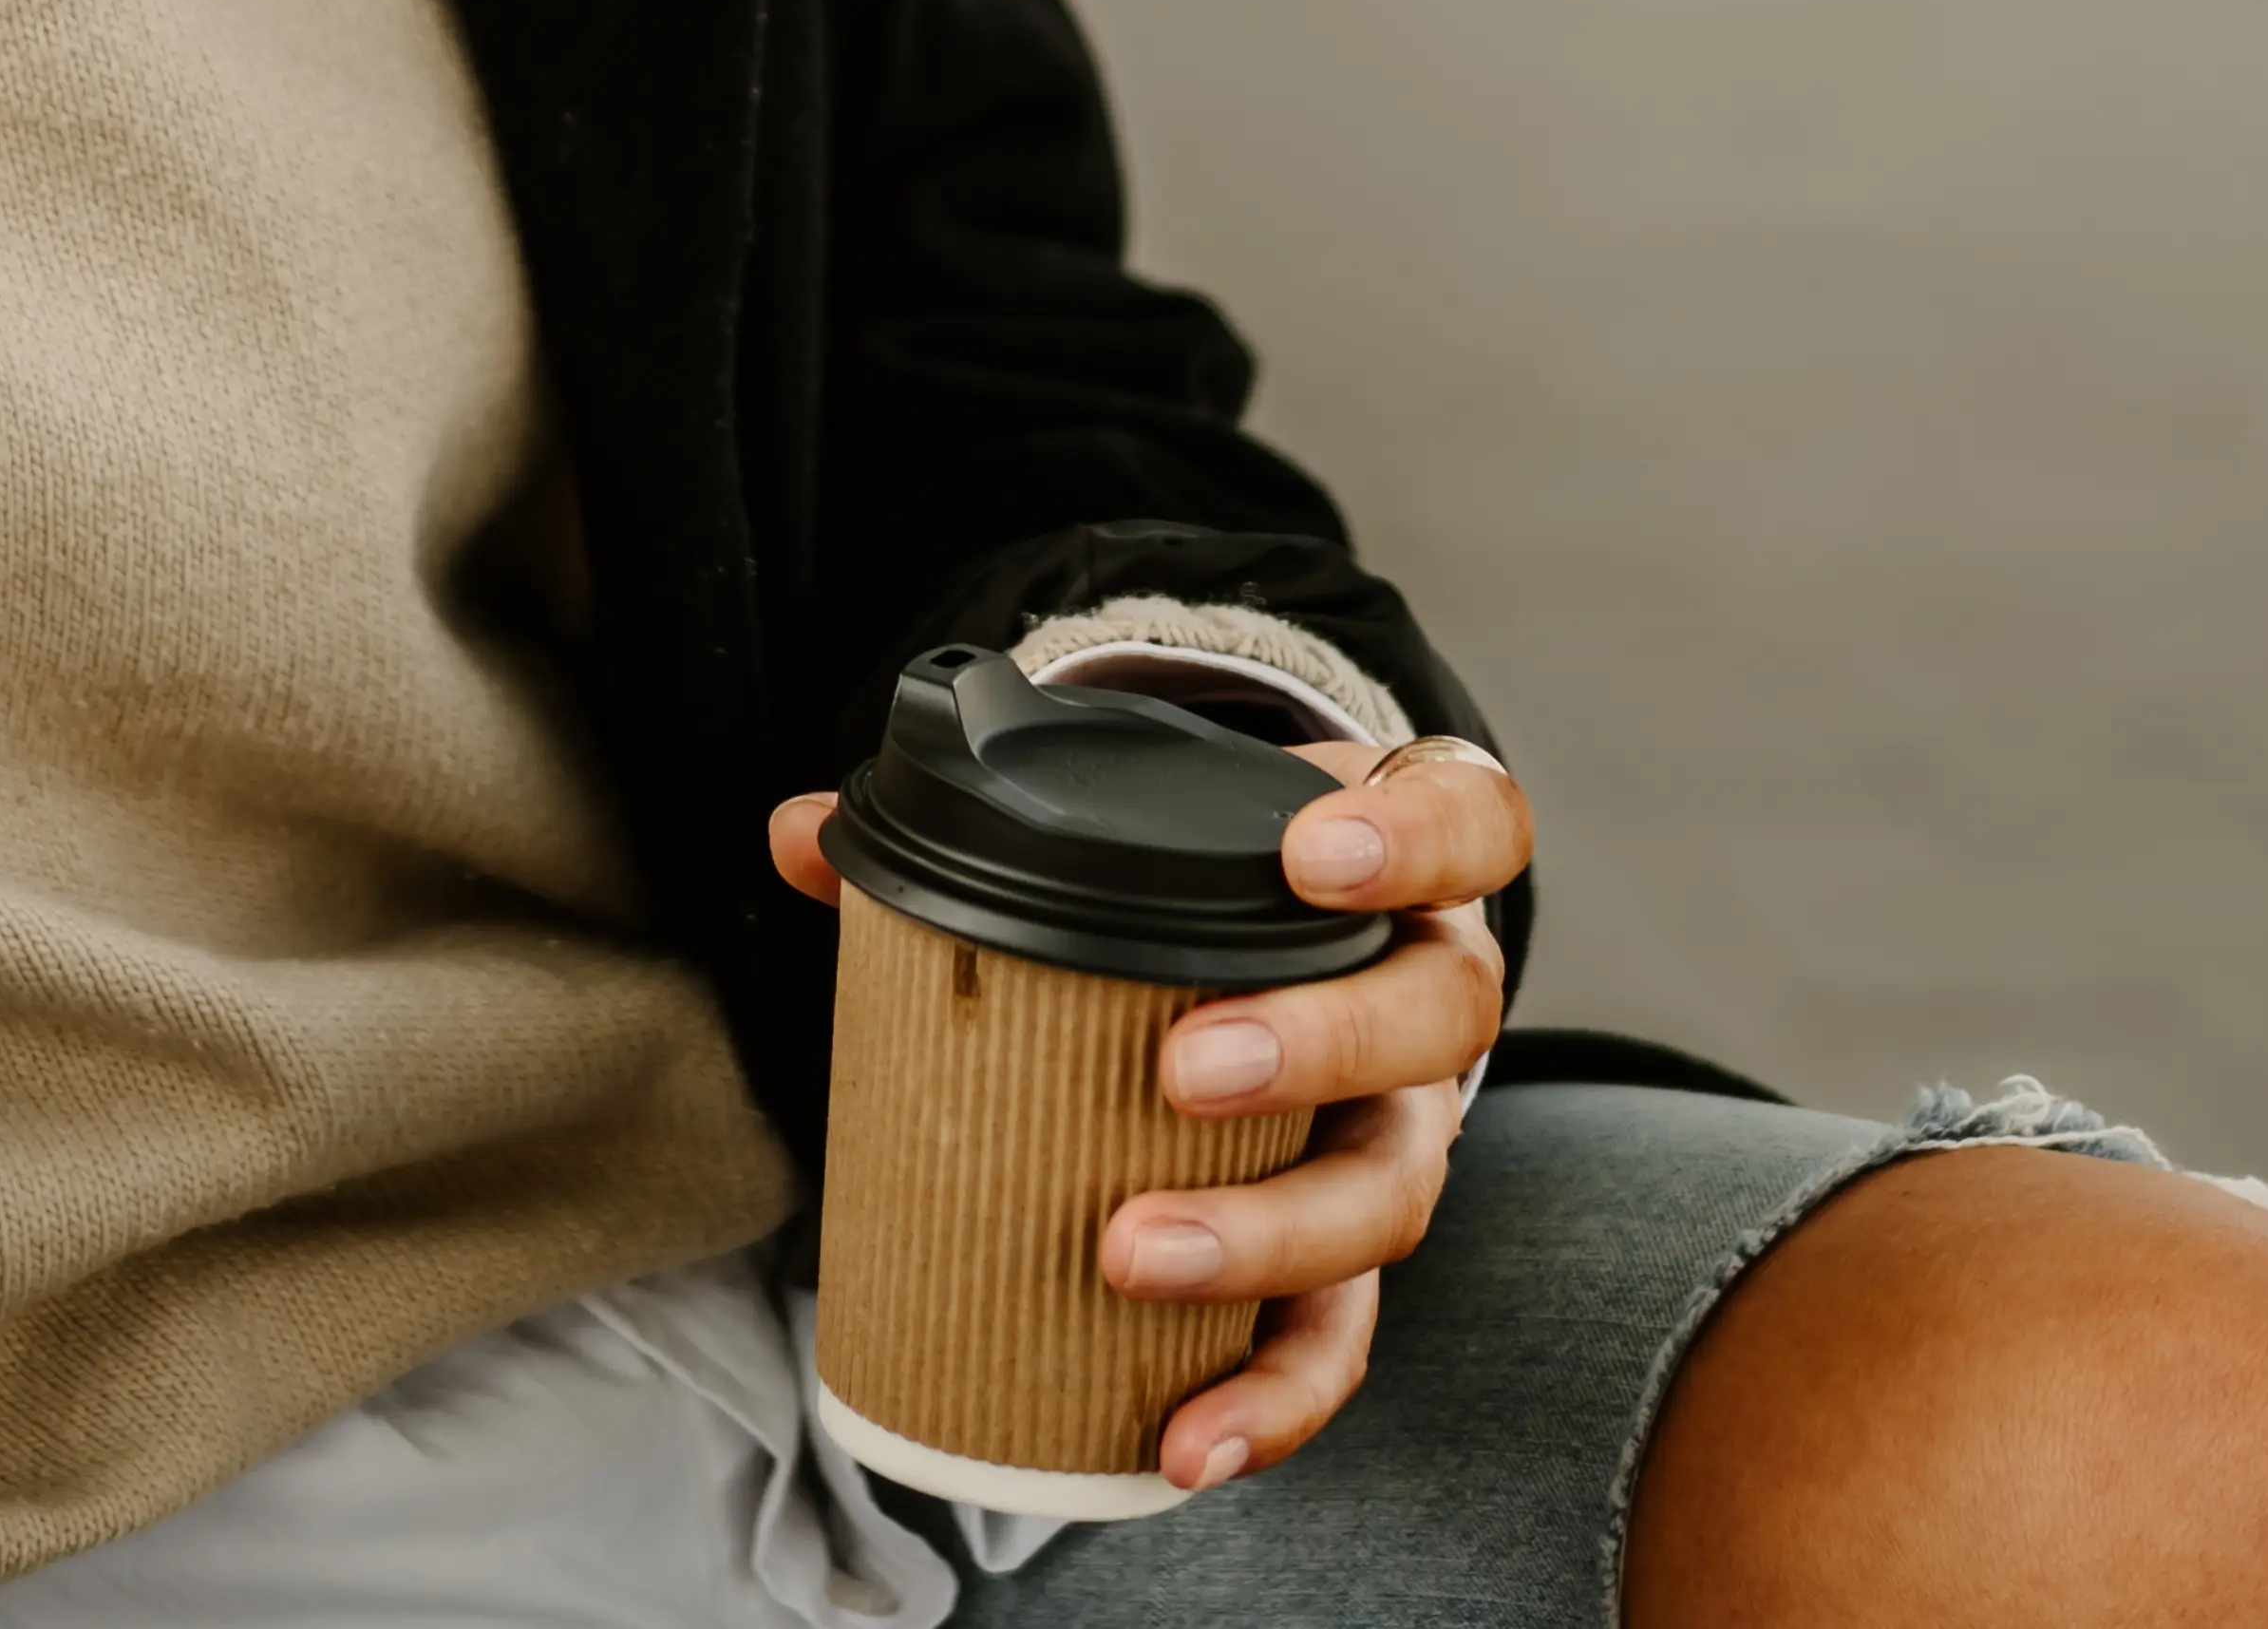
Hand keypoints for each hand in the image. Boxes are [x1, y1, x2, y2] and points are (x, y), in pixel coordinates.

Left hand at [764, 723, 1527, 1491]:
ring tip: (1134, 1254)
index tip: (1313, 857)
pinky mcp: (1351, 1255)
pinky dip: (1268, 1398)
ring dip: (1270, 1238)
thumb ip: (975, 827)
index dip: (1412, 840)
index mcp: (1401, 862)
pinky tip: (1183, 1440)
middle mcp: (1431, 998)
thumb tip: (800, 838)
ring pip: (1392, 1193)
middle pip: (1436, 1021)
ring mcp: (1405, 1132)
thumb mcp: (1147, 831)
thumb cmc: (1213, 888)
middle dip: (1318, 1047)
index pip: (1467, 826)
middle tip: (1186, 1071)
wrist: (1276, 959)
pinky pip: (1339, 1338)